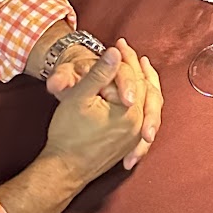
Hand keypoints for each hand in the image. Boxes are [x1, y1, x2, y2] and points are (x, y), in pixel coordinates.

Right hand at [41, 42, 150, 186]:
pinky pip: (144, 117)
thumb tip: (115, 52)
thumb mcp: (79, 97)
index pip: (135, 75)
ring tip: (140, 66)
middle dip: (136, 66)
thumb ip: (99, 73)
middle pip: (146, 87)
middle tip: (126, 50)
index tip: (119, 43)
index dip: (126, 56)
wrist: (63, 170)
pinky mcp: (129, 144)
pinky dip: (144, 102)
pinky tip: (137, 95)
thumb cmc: (68, 134)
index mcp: (130, 113)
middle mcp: (138, 125)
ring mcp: (135, 137)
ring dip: (145, 82)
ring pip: (149, 102)